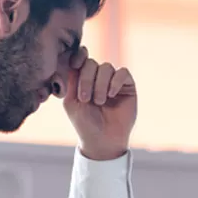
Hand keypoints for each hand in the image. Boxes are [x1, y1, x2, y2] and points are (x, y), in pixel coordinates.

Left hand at [64, 47, 136, 161]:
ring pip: (106, 67)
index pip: (80, 60)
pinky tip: (111, 95)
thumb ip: (71, 81)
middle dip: (86, 79)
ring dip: (100, 84)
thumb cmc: (85, 123)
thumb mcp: (72, 102)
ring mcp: (112, 80)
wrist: (103, 140)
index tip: (75, 63)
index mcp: (81, 79)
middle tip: (85, 99)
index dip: (78, 57)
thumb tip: (72, 58)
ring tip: (99, 102)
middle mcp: (97, 77)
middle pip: (91, 63)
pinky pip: (122, 72)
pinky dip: (115, 81)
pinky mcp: (127, 86)